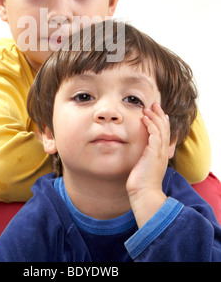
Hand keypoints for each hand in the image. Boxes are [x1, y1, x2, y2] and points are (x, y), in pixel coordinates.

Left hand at [126, 103, 170, 227]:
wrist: (144, 195)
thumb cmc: (140, 184)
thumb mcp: (142, 168)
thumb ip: (141, 159)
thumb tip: (135, 154)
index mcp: (160, 155)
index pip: (163, 134)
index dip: (160, 122)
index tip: (155, 113)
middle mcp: (162, 152)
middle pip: (164, 128)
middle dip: (159, 115)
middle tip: (154, 105)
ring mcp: (159, 153)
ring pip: (160, 129)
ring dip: (154, 117)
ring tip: (147, 108)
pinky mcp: (153, 154)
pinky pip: (154, 135)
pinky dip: (150, 125)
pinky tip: (145, 118)